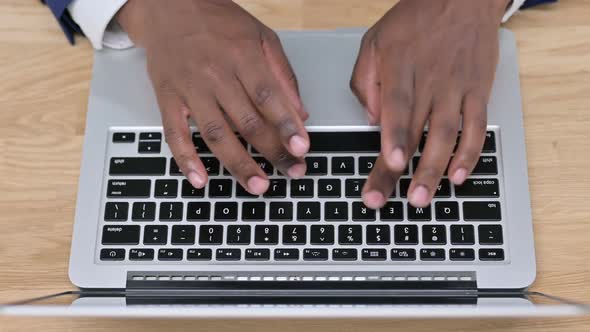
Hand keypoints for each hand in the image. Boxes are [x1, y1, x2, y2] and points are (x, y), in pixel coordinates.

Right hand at [117, 0, 309, 193]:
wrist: (168, 5)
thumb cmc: (218, 21)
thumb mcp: (260, 36)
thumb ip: (282, 74)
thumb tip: (301, 113)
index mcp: (242, 56)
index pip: (269, 97)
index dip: (287, 125)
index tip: (302, 149)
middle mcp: (215, 75)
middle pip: (247, 121)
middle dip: (273, 151)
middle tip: (291, 172)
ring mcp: (189, 89)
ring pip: (216, 134)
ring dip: (238, 164)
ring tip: (258, 185)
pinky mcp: (167, 99)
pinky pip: (174, 134)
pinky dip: (186, 160)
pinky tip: (200, 180)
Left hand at [351, 0, 508, 207]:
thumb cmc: (415, 20)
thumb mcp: (374, 41)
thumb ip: (365, 81)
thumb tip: (371, 121)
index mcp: (400, 68)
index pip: (396, 108)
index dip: (392, 137)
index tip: (389, 163)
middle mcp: (430, 81)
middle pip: (414, 132)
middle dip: (400, 170)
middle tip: (386, 199)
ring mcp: (456, 89)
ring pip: (446, 136)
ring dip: (434, 169)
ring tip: (421, 197)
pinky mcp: (478, 92)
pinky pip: (477, 127)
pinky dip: (469, 153)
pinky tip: (458, 176)